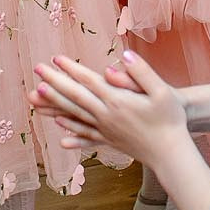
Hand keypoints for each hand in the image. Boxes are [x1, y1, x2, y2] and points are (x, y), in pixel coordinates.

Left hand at [31, 49, 186, 164]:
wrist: (172, 153)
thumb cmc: (171, 119)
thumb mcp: (162, 91)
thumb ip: (142, 72)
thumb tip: (123, 56)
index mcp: (118, 101)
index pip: (89, 82)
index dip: (71, 70)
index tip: (54, 59)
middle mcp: (107, 116)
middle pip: (75, 97)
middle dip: (55, 82)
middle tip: (37, 70)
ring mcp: (106, 130)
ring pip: (75, 115)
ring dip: (55, 104)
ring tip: (37, 95)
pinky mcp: (110, 141)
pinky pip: (86, 134)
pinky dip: (71, 130)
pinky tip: (60, 128)